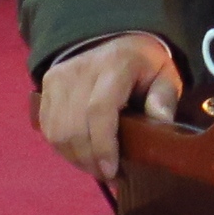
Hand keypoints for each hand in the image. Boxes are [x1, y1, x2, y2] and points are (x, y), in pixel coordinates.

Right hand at [38, 33, 181, 181]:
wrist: (118, 39)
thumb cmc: (145, 64)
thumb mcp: (166, 74)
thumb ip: (164, 98)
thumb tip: (161, 123)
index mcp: (116, 64)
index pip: (99, 110)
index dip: (102, 145)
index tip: (112, 170)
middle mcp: (83, 68)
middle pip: (75, 126)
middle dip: (90, 159)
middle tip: (108, 174)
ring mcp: (61, 75)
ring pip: (57, 131)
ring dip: (75, 157)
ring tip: (96, 167)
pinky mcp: (48, 83)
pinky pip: (48, 126)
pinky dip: (62, 147)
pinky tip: (81, 153)